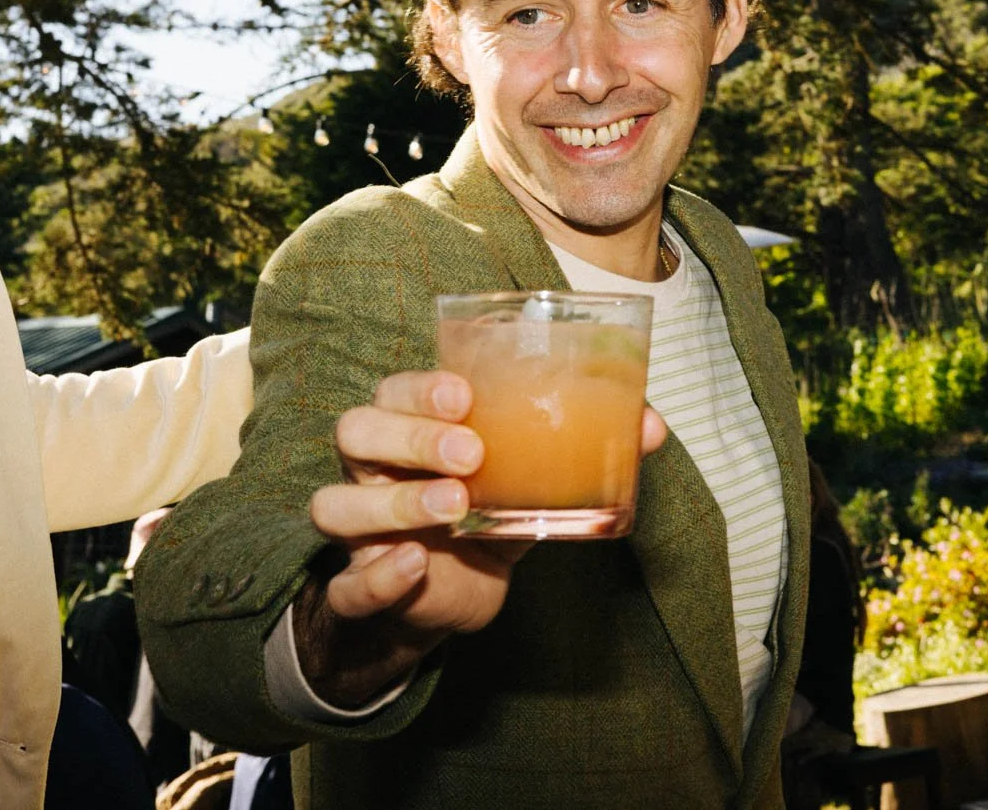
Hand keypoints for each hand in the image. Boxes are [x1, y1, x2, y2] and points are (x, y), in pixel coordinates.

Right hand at [294, 369, 666, 704]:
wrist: (448, 599)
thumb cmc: (485, 514)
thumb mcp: (529, 478)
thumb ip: (579, 448)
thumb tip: (651, 425)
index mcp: (407, 429)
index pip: (393, 390)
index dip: (420, 388)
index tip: (467, 394)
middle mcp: (371, 472)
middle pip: (356, 431)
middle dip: (409, 435)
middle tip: (470, 451)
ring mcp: (359, 534)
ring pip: (336, 504)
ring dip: (393, 501)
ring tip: (454, 505)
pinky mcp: (359, 590)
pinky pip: (347, 586)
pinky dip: (376, 576)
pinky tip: (415, 565)